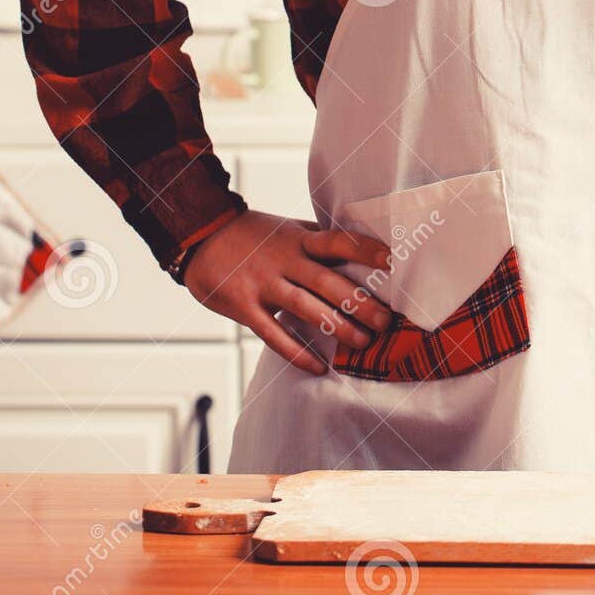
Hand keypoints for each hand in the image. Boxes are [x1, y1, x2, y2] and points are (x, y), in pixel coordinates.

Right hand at [182, 208, 393, 375]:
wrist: (201, 236)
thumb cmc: (253, 235)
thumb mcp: (287, 228)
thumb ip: (317, 240)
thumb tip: (358, 249)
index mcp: (299, 239)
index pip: (337, 241)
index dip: (365, 250)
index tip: (393, 260)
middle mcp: (284, 260)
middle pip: (327, 281)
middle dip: (359, 301)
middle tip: (385, 320)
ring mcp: (264, 284)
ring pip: (305, 308)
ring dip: (336, 327)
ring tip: (362, 342)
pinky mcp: (244, 306)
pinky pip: (274, 334)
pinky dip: (297, 352)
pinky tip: (318, 366)